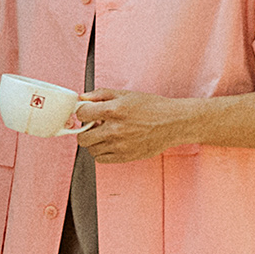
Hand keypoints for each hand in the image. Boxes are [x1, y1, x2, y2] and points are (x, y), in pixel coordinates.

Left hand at [66, 89, 202, 163]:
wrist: (172, 123)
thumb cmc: (152, 107)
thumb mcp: (126, 94)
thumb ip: (101, 94)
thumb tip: (82, 98)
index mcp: (113, 110)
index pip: (81, 114)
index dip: (83, 113)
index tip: (88, 113)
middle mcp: (114, 129)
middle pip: (82, 137)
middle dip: (85, 130)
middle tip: (95, 126)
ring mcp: (119, 146)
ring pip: (91, 150)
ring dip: (94, 142)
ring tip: (106, 134)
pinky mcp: (125, 157)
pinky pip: (101, 159)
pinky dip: (102, 152)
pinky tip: (111, 143)